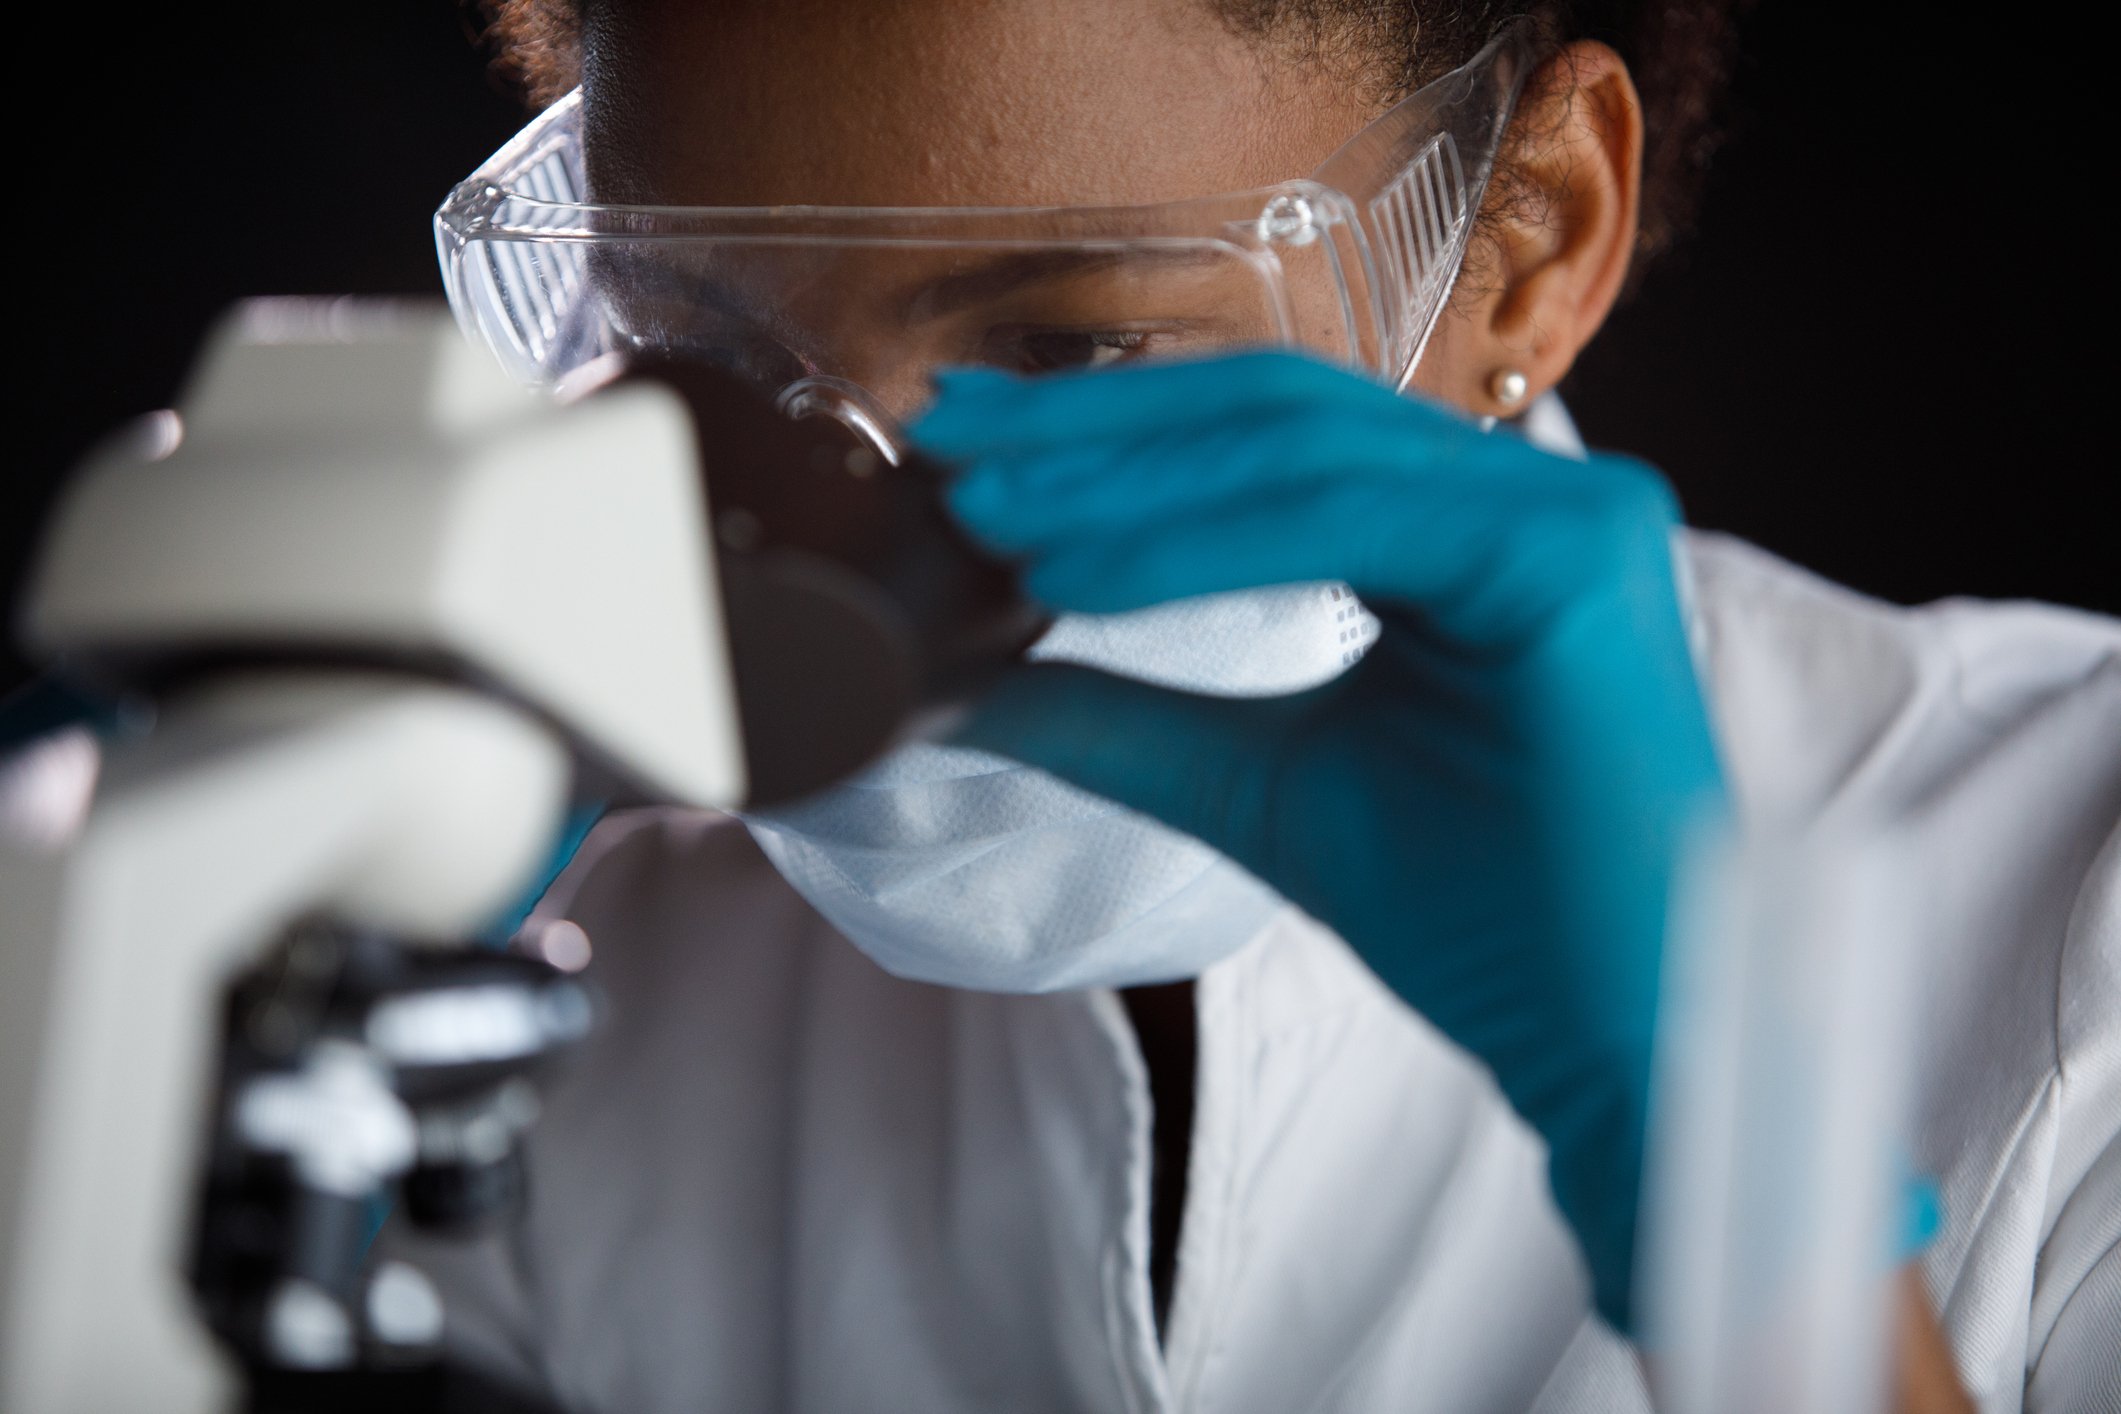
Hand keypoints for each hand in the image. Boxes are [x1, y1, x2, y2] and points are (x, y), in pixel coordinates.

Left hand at [915, 351, 1727, 1329]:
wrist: (1621, 1043)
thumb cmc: (1479, 925)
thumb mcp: (1260, 788)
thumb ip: (1125, 718)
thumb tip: (962, 684)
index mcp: (1469, 528)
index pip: (1266, 439)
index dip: (1106, 434)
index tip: (967, 454)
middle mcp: (1526, 492)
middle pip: (1274, 414)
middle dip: (1094, 428)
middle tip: (944, 445)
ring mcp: (1562, 510)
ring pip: (1299, 450)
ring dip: (1120, 480)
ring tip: (981, 515)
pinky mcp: (1571, 557)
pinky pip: (1345, 516)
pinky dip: (1193, 543)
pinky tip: (1069, 571)